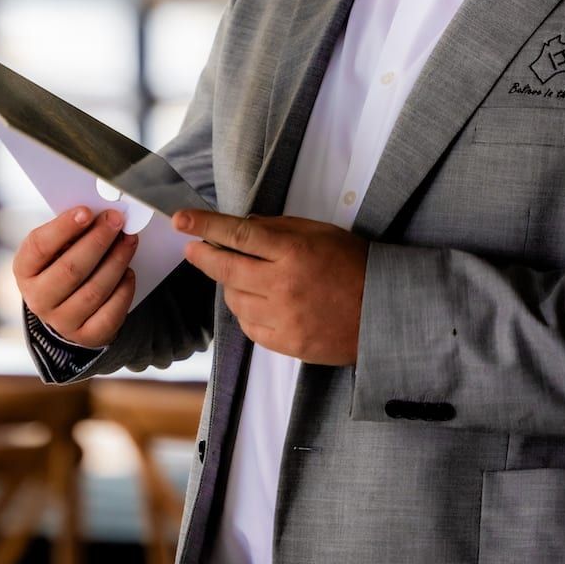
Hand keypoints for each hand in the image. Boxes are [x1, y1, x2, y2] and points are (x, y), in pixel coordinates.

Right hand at [13, 206, 137, 346]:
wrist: (67, 307)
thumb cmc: (63, 264)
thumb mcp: (57, 247)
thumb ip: (72, 231)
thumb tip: (100, 214)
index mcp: (25, 269)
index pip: (39, 246)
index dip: (63, 228)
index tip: (86, 211)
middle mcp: (38, 299)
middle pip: (70, 269)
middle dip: (97, 241)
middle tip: (117, 220)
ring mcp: (61, 321)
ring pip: (93, 291)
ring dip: (116, 261)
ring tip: (129, 240)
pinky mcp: (85, 336)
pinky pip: (109, 314)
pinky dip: (123, 291)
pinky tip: (129, 273)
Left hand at [172, 210, 367, 365]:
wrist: (383, 312)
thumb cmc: (353, 265)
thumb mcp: (319, 232)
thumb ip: (279, 228)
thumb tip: (242, 226)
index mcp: (293, 251)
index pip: (238, 233)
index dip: (205, 226)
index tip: (181, 220)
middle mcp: (283, 284)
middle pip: (226, 269)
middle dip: (203, 256)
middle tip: (193, 249)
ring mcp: (283, 317)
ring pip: (234, 299)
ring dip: (230, 285)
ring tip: (244, 276)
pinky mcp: (286, 343)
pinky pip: (249, 326)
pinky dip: (246, 312)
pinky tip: (258, 302)